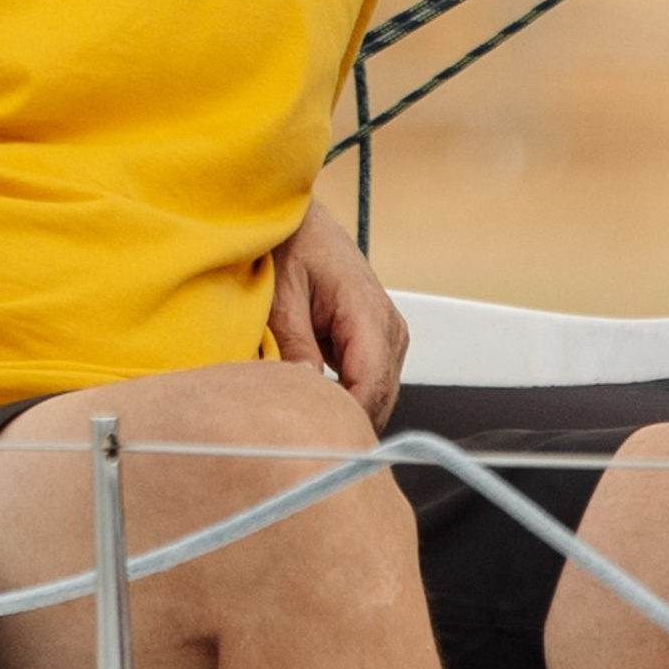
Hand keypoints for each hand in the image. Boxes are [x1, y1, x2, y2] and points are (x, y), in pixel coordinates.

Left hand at [267, 200, 407, 429]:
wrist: (299, 223)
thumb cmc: (291, 247)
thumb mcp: (281, 296)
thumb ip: (295, 343)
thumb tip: (305, 388)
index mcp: (368, 312)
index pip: (371, 384)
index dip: (347, 418)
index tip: (317, 440)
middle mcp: (388, 326)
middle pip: (380, 398)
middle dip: (347, 423)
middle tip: (303, 445)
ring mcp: (387, 335)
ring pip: (377, 395)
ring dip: (347, 412)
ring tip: (305, 427)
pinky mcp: (375, 340)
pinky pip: (367, 382)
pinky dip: (345, 396)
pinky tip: (314, 405)